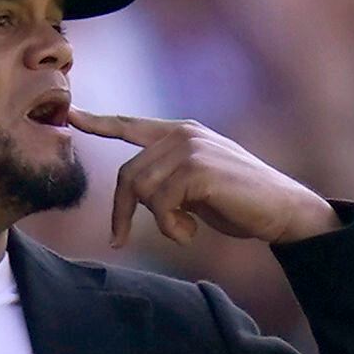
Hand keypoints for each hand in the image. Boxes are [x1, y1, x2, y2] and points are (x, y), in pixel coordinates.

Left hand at [67, 110, 338, 248]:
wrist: (282, 210)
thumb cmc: (240, 203)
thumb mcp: (196, 186)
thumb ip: (167, 179)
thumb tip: (138, 193)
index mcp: (181, 134)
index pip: (130, 125)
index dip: (98, 122)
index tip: (70, 115)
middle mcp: (183, 135)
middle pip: (127, 174)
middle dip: (121, 212)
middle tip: (120, 238)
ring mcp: (191, 149)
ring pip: (141, 190)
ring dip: (157, 222)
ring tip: (184, 231)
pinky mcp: (199, 169)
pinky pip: (161, 204)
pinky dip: (171, 228)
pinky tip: (191, 233)